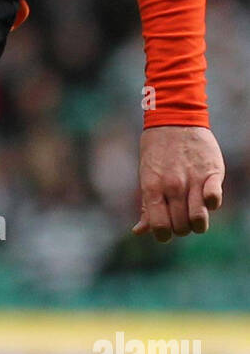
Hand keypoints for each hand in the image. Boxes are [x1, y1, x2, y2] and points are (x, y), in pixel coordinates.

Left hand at [133, 125, 223, 241]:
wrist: (174, 118)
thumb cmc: (158, 151)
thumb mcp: (147, 175)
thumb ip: (147, 205)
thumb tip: (139, 231)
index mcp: (152, 187)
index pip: (159, 227)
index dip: (163, 235)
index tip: (167, 228)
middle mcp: (172, 186)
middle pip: (181, 227)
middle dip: (182, 227)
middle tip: (181, 214)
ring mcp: (192, 179)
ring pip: (198, 220)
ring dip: (198, 222)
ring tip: (195, 211)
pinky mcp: (211, 172)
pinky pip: (215, 197)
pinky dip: (212, 202)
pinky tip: (207, 196)